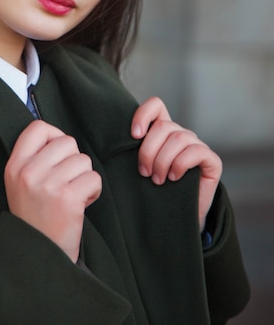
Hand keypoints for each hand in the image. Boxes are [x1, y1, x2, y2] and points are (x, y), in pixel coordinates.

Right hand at [4, 120, 101, 262]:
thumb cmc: (36, 215)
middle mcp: (28, 173)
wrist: (40, 255)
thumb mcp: (21, 182)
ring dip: (84, 177)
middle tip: (65, 181)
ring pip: (83, 160)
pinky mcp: (68, 199)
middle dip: (73, 160)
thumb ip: (34, 157)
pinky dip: (93, 191)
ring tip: (71, 195)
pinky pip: (94, 178)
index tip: (56, 155)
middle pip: (67, 142)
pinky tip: (81, 204)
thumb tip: (57, 133)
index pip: (38, 127)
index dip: (54, 136)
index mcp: (14, 166)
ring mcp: (48, 185)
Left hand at [131, 97, 221, 231]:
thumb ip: (131, 151)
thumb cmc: (153, 192)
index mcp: (163, 131)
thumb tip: (111, 139)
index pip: (156, 105)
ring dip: (163, 160)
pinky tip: (174, 178)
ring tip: (157, 180)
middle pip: (163, 126)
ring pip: (178, 138)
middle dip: (149, 150)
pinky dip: (181, 164)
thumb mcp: (139, 169)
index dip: (143, 114)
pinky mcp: (212, 160)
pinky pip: (196, 151)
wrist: (177, 219)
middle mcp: (181, 135)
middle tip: (144, 172)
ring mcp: (198, 146)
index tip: (134, 135)